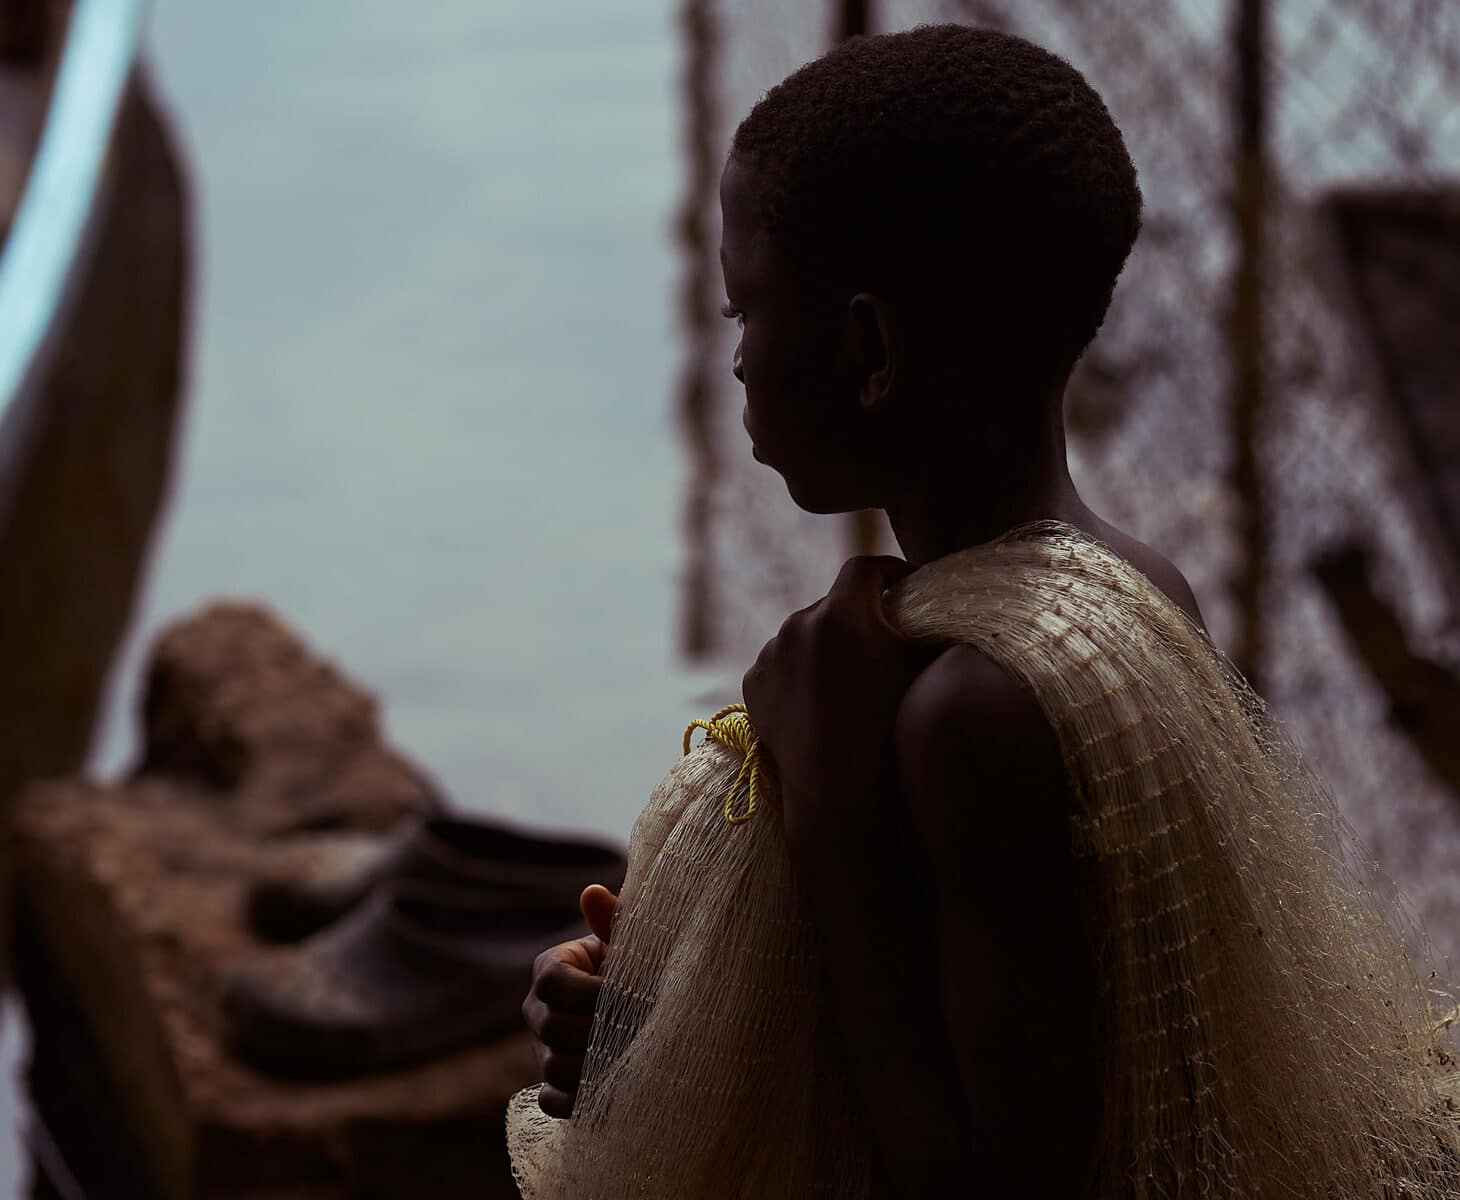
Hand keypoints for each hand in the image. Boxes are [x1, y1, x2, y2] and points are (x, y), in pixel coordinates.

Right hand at [522, 883, 618, 1117]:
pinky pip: (553, 1101)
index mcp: (552, 968)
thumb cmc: (638, 965)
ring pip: (554, 1066)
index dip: (589, 991)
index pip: (552, 982)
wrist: (646, 1005)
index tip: (625, 992)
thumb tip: (592, 892)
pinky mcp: (552, 1083)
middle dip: (598, 1030)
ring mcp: (542, 1049)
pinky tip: (611, 1089)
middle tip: (637, 1028)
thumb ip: (613, 921)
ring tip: (631, 1056)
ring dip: (596, 1065)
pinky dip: (579, 1100)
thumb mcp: (630, 941)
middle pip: (552, 1028)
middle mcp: (537, 1009)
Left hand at [741, 555, 939, 846]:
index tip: (904, 583)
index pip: (865, 568)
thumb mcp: (922, 671)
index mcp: (842, 611)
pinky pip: (780, 664)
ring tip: (847, 678)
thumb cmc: (892, 729)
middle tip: (880, 638)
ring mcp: (770, 653)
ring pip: (803, 635)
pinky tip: (820, 700)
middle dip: (856, 615)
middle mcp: (798, 622)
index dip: (888, 571)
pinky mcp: (753, 682)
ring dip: (824, 645)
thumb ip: (928, 629)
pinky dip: (798, 673)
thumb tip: (946, 607)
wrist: (838, 790)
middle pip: (833, 603)